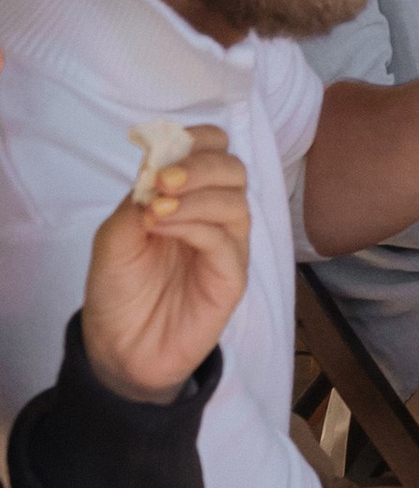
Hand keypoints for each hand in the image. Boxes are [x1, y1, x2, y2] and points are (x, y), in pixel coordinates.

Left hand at [83, 129, 251, 401]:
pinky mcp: (231, 277)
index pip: (213, 150)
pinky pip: (226, 241)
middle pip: (233, 169)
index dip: (197, 140)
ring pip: (235, 202)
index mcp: (187, 196)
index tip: (164, 152)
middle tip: (163, 181)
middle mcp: (213, 215)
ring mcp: (226, 246)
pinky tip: (163, 229)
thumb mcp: (114, 236)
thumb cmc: (118, 288)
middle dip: (200, 166)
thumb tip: (159, 169)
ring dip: (196, 196)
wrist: (119, 347)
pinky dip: (195, 226)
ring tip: (158, 210)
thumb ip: (137, 200)